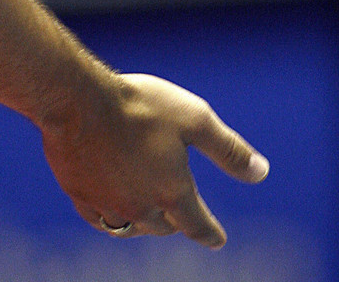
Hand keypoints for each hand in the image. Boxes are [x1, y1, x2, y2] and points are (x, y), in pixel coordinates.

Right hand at [40, 72, 268, 247]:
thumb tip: (261, 172)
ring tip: (147, 210)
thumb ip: (228, 149)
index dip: (210, 233)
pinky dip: (109, 215)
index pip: (198, 225)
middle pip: (164, 226)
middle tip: (179, 211)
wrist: (78, 99)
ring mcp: (106, 204)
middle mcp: (140, 207)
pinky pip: (99, 217)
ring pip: (130, 226)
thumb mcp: (194, 118)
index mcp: (172, 192)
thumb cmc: (139, 104)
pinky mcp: (79, 194)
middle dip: (175, 220)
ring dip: (143, 220)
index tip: (217, 239)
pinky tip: (109, 203)